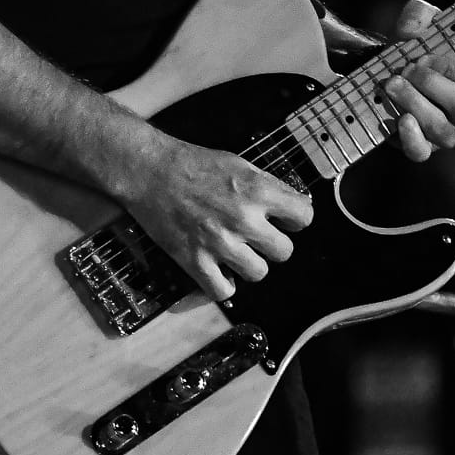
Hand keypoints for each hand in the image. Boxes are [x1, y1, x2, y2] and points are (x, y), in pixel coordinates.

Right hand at [122, 125, 313, 301]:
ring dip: (250, 264)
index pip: (304, 217)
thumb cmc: (192, 163)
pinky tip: (218, 269)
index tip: (285, 219)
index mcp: (257, 190)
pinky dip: (223, 284)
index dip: (296, 219)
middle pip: (284, 252)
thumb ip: (266, 186)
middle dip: (273, 244)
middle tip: (257, 236)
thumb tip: (290, 205)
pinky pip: (224, 291)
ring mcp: (219, 243)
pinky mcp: (195, 261)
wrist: (150, 171)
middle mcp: (243, 219)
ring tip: (236, 251)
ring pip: (259, 273)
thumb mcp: (238, 164)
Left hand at [384, 0, 454, 161]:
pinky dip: (411, 138)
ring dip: (414, 103)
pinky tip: (400, 119)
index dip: (453, 70)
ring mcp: (447, 134)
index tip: (427, 57)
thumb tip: (410, 29)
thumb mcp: (423, 26)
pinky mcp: (422, 147)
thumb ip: (420, 14)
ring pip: (440, 129)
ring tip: (391, 84)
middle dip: (430, 84)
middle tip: (406, 68)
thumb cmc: (419, 50)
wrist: (393, 75)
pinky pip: (421, 152)